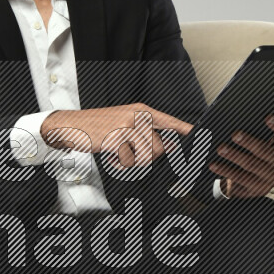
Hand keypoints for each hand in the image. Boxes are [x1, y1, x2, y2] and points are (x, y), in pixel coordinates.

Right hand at [40, 104, 193, 169]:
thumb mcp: (125, 122)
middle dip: (147, 156)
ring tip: (119, 152)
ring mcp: (127, 126)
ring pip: (146, 156)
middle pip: (159, 147)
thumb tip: (167, 146)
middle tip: (130, 152)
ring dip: (133, 161)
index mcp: (142, 111)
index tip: (199, 136)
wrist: (74, 125)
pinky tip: (110, 153)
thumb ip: (146, 131)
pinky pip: (129, 160)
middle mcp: (138, 116)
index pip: (169, 121)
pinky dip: (119, 162)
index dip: (184, 130)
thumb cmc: (100, 127)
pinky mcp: (117, 138)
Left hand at [209, 115, 273, 198]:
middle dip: (248, 142)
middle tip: (234, 134)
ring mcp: (270, 179)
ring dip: (234, 156)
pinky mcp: (257, 190)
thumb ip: (258, 131)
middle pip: (264, 151)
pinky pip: (239, 180)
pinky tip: (214, 165)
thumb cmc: (258, 153)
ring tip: (220, 149)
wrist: (260, 180)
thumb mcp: (264, 142)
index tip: (267, 117)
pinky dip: (225, 171)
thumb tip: (236, 119)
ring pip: (250, 166)